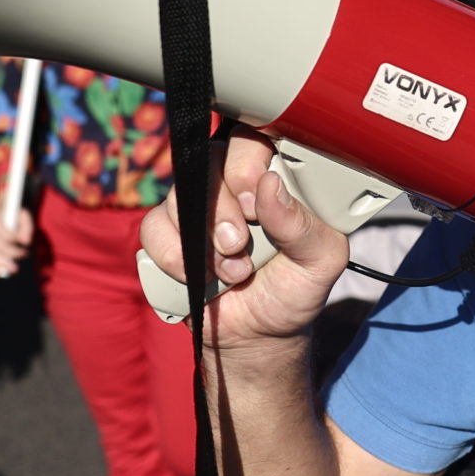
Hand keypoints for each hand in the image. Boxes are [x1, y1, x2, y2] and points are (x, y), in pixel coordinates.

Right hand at [0, 202, 35, 278]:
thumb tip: (26, 242)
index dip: (15, 240)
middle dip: (12, 253)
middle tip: (24, 255)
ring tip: (15, 269)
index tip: (26, 244)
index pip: (5, 234)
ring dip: (4, 263)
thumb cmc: (15, 215)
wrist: (1, 213)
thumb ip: (26, 227)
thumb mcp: (23, 216)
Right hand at [138, 131, 352, 349]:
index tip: (255, 202)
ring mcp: (196, 208)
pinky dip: (176, 257)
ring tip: (234, 272)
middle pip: (209, 159)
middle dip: (222, 207)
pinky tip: (204, 279)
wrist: (258, 337)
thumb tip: (270, 186)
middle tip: (239, 242)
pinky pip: (153, 229)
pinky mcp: (167, 235)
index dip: (246, 163)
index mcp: (271, 178)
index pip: (252, 138)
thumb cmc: (294, 289)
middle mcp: (230, 185)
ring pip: (178, 194)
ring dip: (203, 240)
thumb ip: (304, 225)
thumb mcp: (320, 262)